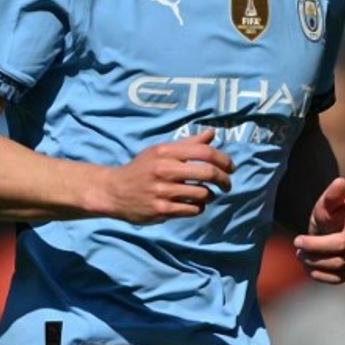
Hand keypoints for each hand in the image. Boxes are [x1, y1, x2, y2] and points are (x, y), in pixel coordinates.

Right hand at [102, 130, 233, 223]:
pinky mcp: (161, 210)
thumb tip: (211, 134)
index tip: (230, 167)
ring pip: (203, 194)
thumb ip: (187, 144)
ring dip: (210, 196)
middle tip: (227, 184)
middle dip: (224, 180)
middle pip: (208, 173)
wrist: (114, 191)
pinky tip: (193, 204)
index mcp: (165, 152)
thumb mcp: (160, 152)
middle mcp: (164, 169)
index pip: (205, 152)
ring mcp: (162, 191)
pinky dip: (198, 207)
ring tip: (205, 195)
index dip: (224, 159)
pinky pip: (193, 209)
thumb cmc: (142, 169)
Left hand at [293, 177, 344, 282]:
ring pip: (341, 264)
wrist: (327, 229)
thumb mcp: (325, 202)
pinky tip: (307, 269)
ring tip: (299, 253)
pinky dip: (322, 276)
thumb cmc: (327, 212)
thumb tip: (341, 181)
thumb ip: (332, 194)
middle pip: (344, 245)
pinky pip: (340, 278)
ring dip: (316, 261)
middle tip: (296, 242)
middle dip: (317, 245)